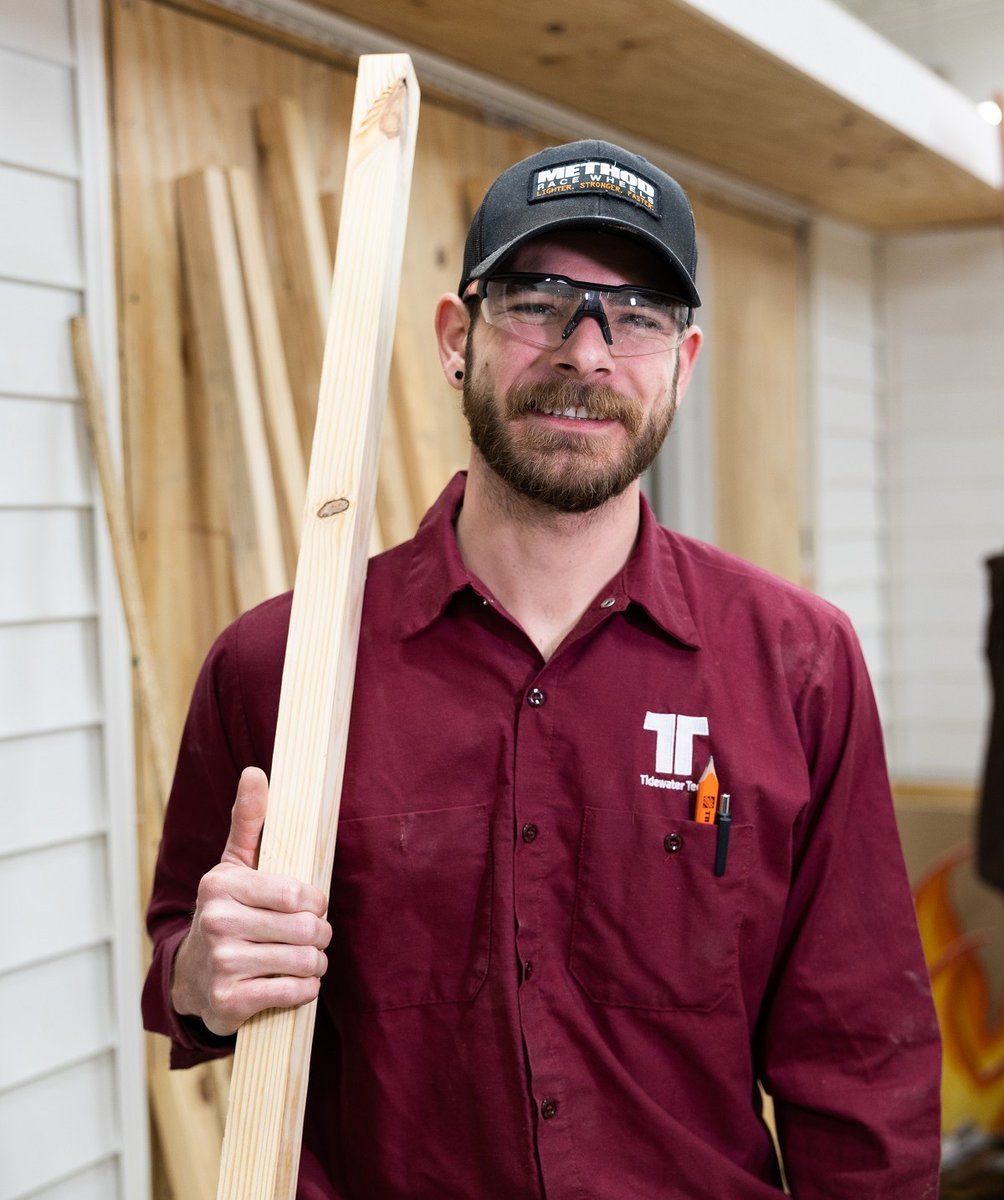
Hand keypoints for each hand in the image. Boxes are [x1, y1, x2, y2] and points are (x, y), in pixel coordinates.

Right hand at [171, 766, 331, 1035]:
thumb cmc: (226, 912)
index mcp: (222, 885)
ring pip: (304, 962)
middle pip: (306, 929)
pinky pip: (293, 993)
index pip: (296, 893)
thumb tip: (255, 772)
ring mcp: (221, 964)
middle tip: (314, 936)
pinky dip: (305, 990)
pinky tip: (295, 982)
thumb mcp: (234, 865)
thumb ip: (249, 821)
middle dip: (320, 934)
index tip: (312, 904)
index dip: (316, 901)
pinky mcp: (229, 1002)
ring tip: (307, 959)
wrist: (191, 978)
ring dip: (315, 963)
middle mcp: (217, 923)